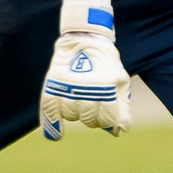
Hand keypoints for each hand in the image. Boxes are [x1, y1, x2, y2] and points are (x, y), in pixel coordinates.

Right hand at [40, 0, 131, 139]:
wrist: (84, 37)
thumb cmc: (105, 62)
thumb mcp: (120, 80)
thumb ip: (122, 107)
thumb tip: (120, 131)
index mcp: (107, 86)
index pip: (107, 119)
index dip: (109, 123)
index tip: (109, 121)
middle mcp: (87, 88)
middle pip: (90, 120)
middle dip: (94, 118)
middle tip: (93, 106)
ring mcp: (69, 87)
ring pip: (72, 116)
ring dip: (76, 114)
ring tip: (79, 101)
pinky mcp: (53, 85)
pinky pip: (50, 111)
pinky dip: (52, 126)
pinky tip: (57, 134)